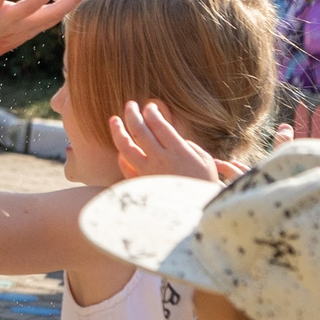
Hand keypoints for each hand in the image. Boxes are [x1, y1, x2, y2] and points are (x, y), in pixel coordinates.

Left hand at [111, 100, 239, 182]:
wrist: (197, 214)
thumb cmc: (204, 185)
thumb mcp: (205, 161)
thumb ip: (187, 146)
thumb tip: (174, 138)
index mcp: (179, 151)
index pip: (159, 124)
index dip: (152, 112)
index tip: (150, 107)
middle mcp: (160, 159)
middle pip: (140, 131)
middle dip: (133, 114)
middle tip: (130, 105)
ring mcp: (147, 173)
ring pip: (126, 147)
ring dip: (118, 131)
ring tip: (114, 120)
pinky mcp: (140, 185)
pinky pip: (125, 167)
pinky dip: (121, 155)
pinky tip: (121, 149)